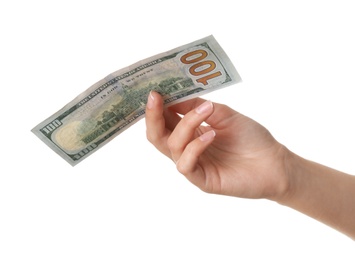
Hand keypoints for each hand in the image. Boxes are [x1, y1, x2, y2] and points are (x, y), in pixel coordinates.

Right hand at [145, 91, 289, 199]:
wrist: (274, 162)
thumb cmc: (251, 138)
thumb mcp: (223, 113)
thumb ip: (198, 106)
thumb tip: (174, 97)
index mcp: (191, 132)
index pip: (165, 119)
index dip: (157, 105)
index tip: (155, 88)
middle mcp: (187, 148)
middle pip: (157, 136)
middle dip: (153, 116)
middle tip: (155, 97)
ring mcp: (194, 164)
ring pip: (172, 146)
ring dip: (185, 125)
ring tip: (206, 111)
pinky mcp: (201, 180)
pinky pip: (185, 164)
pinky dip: (195, 147)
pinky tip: (211, 135)